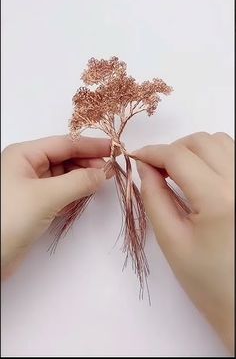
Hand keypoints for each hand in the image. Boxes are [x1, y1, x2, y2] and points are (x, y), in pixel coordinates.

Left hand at [1, 135, 110, 278]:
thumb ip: (78, 181)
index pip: (64, 144)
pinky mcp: (33, 206)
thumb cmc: (9, 218)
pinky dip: (73, 195)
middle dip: (87, 163)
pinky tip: (83, 198)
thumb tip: (104, 172)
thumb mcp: (46, 196)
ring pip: (63, 177)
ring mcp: (29, 187)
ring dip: (81, 180)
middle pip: (64, 158)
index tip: (114, 149)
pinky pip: (59, 193)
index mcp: (24, 155)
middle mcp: (26, 167)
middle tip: (109, 171)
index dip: (90, 145)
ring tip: (99, 184)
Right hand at [132, 132, 233, 352]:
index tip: (135, 157)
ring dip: (194, 150)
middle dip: (173, 149)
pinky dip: (213, 155)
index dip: (152, 152)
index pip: (179, 156)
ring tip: (180, 173)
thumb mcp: (171, 241)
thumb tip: (144, 167)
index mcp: (219, 200)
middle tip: (157, 170)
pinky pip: (233, 154)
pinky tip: (202, 177)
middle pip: (201, 141)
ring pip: (221, 142)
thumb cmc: (207, 281)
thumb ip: (153, 198)